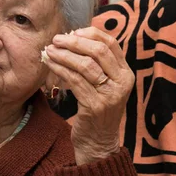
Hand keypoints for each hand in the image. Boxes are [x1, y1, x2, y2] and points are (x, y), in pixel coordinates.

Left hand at [44, 27, 133, 165]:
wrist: (98, 143)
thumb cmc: (97, 111)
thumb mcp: (104, 86)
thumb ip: (97, 65)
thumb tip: (75, 37)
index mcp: (126, 74)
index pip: (111, 44)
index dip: (90, 34)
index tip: (72, 32)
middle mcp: (121, 83)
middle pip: (98, 51)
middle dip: (74, 42)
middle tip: (56, 39)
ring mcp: (109, 95)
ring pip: (85, 65)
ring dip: (64, 55)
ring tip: (49, 50)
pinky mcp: (94, 106)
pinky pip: (74, 81)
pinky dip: (60, 69)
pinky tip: (50, 64)